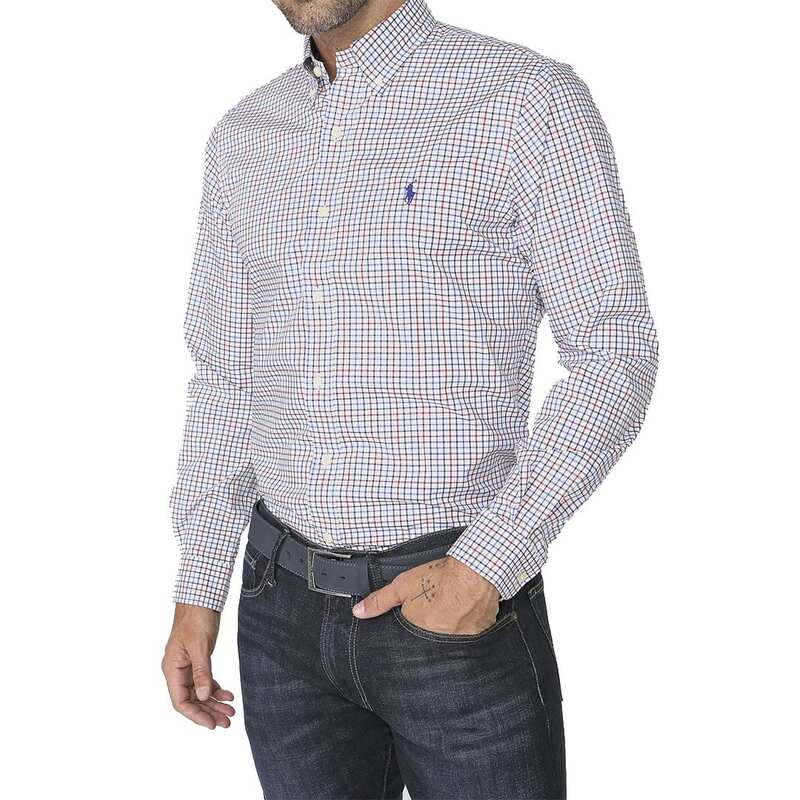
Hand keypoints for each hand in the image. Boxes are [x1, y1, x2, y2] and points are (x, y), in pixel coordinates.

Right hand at [162, 603, 235, 729]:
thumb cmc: (196, 618)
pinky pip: (204, 681)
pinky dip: (216, 688)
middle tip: (227, 722)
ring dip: (214, 702)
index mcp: (172, 669)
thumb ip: (202, 672)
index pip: (180, 702)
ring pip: (199, 692)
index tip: (212, 724)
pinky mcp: (197, 660)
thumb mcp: (200, 646)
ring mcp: (186, 666)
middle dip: (209, 712)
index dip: (196, 715)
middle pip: (191, 700)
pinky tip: (228, 694)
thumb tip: (204, 696)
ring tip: (231, 712)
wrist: (200, 598)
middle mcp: (177, 670)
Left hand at [352, 556, 500, 634]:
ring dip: (451, 630)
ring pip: (451, 641)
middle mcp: (437, 641)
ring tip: (454, 611)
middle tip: (439, 610)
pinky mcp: (478, 637)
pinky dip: (469, 628)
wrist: (474, 574)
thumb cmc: (440, 578)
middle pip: (430, 639)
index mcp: (418, 631)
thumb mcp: (403, 585)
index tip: (421, 616)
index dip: (414, 625)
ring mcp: (459, 642)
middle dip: (433, 628)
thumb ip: (380, 600)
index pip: (410, 638)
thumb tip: (358, 613)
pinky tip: (469, 613)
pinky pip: (471, 637)